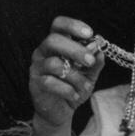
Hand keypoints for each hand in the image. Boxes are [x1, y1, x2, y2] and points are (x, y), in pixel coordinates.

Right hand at [29, 17, 104, 135]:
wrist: (61, 111)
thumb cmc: (73, 87)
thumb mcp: (89, 74)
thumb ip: (94, 62)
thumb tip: (100, 50)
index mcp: (56, 44)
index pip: (58, 24)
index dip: (73, 25)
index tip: (90, 33)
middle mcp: (43, 52)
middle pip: (53, 40)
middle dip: (75, 49)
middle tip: (90, 61)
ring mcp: (37, 67)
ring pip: (54, 64)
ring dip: (75, 76)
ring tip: (85, 86)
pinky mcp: (35, 83)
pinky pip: (50, 82)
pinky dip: (67, 90)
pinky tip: (75, 95)